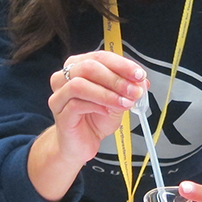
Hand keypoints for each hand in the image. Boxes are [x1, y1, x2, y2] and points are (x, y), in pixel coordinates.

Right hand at [29, 51, 145, 201]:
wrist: (81, 144)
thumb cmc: (95, 118)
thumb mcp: (117, 100)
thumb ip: (127, 89)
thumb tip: (142, 82)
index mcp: (79, 66)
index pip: (101, 57)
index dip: (122, 65)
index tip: (139, 74)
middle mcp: (65, 77)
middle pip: (89, 67)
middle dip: (116, 78)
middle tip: (134, 91)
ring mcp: (60, 95)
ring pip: (79, 84)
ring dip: (107, 93)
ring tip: (124, 103)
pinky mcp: (60, 113)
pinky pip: (76, 104)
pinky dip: (96, 106)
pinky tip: (108, 111)